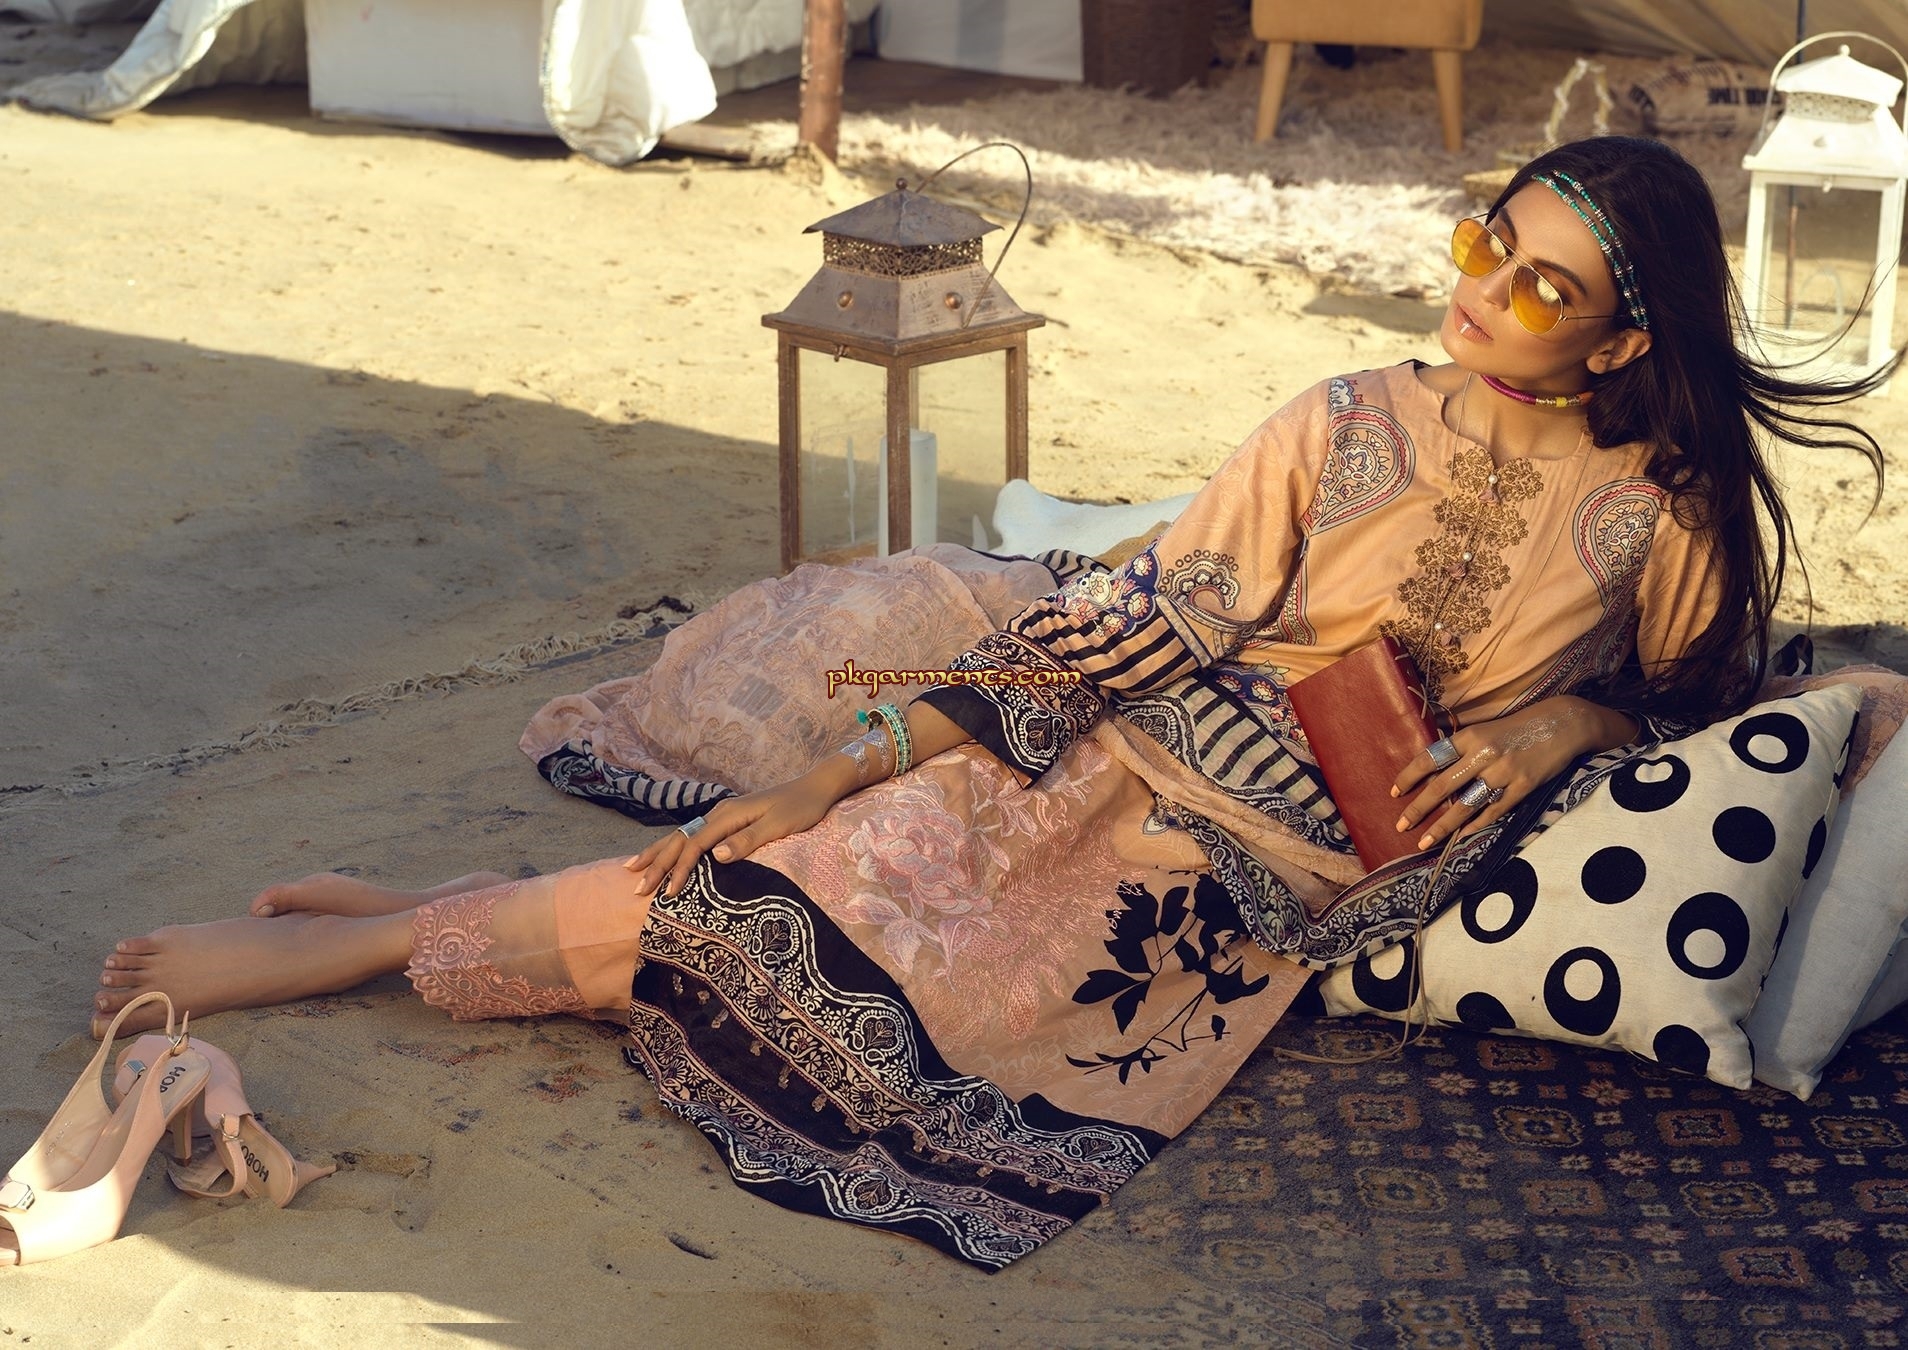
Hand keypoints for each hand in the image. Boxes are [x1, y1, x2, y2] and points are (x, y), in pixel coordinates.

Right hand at [624, 762, 852, 899]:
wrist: (815, 788)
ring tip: (635, 868)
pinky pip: (693, 835)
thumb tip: (715, 856)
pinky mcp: (728, 820)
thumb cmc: (801, 808)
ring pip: (682, 835)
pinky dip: (674, 846)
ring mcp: (722, 815)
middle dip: (658, 863)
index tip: (668, 894)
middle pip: (680, 839)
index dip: (679, 870)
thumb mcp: (779, 826)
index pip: (695, 845)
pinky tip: (666, 855)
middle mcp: (719, 813)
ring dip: (659, 853)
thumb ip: (748, 841)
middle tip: (637, 888)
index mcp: (729, 815)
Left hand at [1390, 696, 1638, 852]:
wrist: (1562, 724)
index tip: (1394, 792)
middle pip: (1443, 787)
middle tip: (1400, 825)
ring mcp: (1504, 772)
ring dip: (1443, 826)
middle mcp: (1483, 754)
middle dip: (1418, 809)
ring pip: (1466, 805)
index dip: (1410, 776)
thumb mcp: (1484, 729)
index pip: (1431, 758)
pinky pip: (1494, 810)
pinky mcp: (1523, 786)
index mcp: (1470, 736)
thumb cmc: (1517, 728)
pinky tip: (1462, 835)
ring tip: (1425, 841)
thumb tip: (1432, 772)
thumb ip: (1460, 749)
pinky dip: (1477, 824)